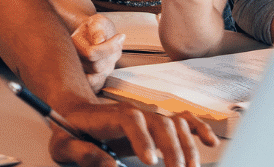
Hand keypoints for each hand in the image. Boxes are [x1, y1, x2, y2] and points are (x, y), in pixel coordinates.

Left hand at [46, 100, 215, 166]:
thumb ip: (83, 154)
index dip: (143, 139)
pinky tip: (209, 142)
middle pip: (160, 124)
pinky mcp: (156, 125)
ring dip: (187, 146)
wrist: (75, 114)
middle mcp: (134, 113)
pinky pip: (183, 121)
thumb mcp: (64, 145)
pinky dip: (199, 129)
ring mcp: (148, 117)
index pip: (131, 120)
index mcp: (110, 115)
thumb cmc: (69, 130)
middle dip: (172, 149)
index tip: (150, 161)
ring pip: (175, 124)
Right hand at [69, 14, 124, 90]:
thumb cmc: (96, 28)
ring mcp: (79, 71)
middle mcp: (73, 59)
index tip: (120, 36)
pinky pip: (96, 86)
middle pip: (96, 67)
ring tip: (109, 54)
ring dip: (109, 66)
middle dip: (110, 56)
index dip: (109, 47)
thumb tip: (99, 40)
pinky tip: (106, 63)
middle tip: (116, 44)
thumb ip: (98, 28)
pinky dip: (104, 76)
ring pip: (97, 78)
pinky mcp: (85, 80)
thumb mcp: (98, 21)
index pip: (91, 54)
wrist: (94, 34)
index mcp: (73, 44)